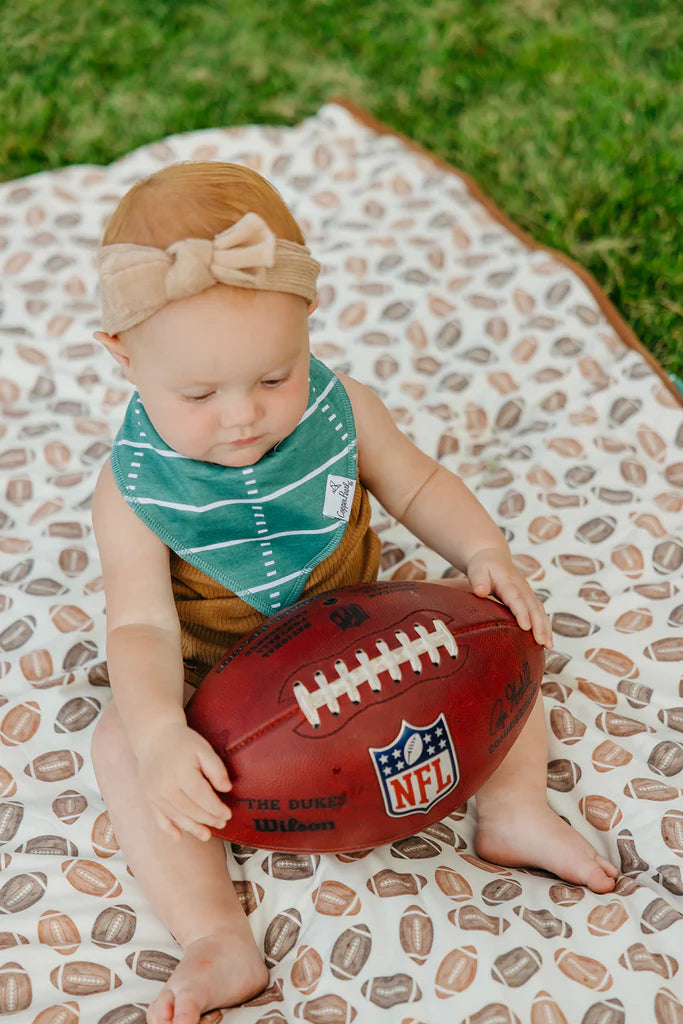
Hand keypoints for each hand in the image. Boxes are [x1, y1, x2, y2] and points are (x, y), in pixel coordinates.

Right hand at [136, 722, 231, 841]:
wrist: (154, 736)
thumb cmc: (182, 742)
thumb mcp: (204, 749)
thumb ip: (216, 769)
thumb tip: (226, 789)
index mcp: (182, 774)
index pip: (203, 798)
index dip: (217, 809)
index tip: (228, 814)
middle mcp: (166, 787)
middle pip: (191, 810)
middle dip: (208, 819)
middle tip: (222, 823)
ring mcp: (155, 794)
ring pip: (177, 817)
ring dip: (193, 828)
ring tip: (206, 835)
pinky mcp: (148, 798)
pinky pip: (158, 818)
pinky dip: (169, 829)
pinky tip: (179, 837)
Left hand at [466, 547, 552, 648]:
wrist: (492, 557)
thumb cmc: (482, 566)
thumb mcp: (477, 569)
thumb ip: (478, 580)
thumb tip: (480, 591)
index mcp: (508, 581)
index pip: (516, 598)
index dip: (522, 612)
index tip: (526, 627)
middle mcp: (522, 587)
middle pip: (533, 606)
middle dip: (539, 624)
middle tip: (542, 642)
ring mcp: (528, 592)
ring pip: (540, 610)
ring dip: (545, 627)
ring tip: (548, 645)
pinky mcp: (529, 598)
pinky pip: (540, 612)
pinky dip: (545, 626)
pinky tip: (546, 641)